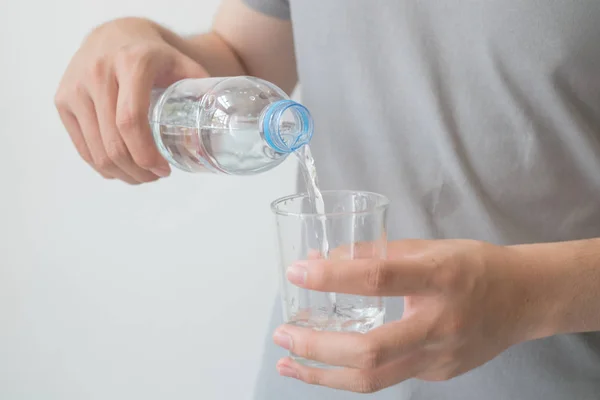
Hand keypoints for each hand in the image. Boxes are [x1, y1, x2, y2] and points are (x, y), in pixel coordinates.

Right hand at [55, 17, 207, 183]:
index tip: (164, 170)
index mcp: (132, 63)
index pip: (131, 120)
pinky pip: (82, 147)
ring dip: (121, 173)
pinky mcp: (62, 100)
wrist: (115, 34)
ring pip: (96, 151)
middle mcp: (98, 73)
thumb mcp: (183, 65)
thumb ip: (200, 95)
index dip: (146, 154)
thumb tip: (209, 136)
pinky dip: (102, 166)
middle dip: (137, 171)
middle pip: (113, 142)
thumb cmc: (154, 55)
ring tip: (141, 175)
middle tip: (156, 176)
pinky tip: (121, 169)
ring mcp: (75, 87)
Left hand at [272, 239, 543, 392]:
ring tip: (288, 362)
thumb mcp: (429, 247)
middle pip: (369, 350)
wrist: (525, 300)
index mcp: (440, 278)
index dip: (332, 276)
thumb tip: (325, 259)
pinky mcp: (438, 374)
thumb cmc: (476, 266)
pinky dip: (351, 370)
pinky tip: (329, 361)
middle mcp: (440, 324)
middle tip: (282, 334)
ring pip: (373, 379)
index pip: (377, 278)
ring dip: (322, 373)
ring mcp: (440, 358)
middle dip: (316, 348)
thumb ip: (377, 253)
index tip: (297, 272)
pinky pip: (387, 377)